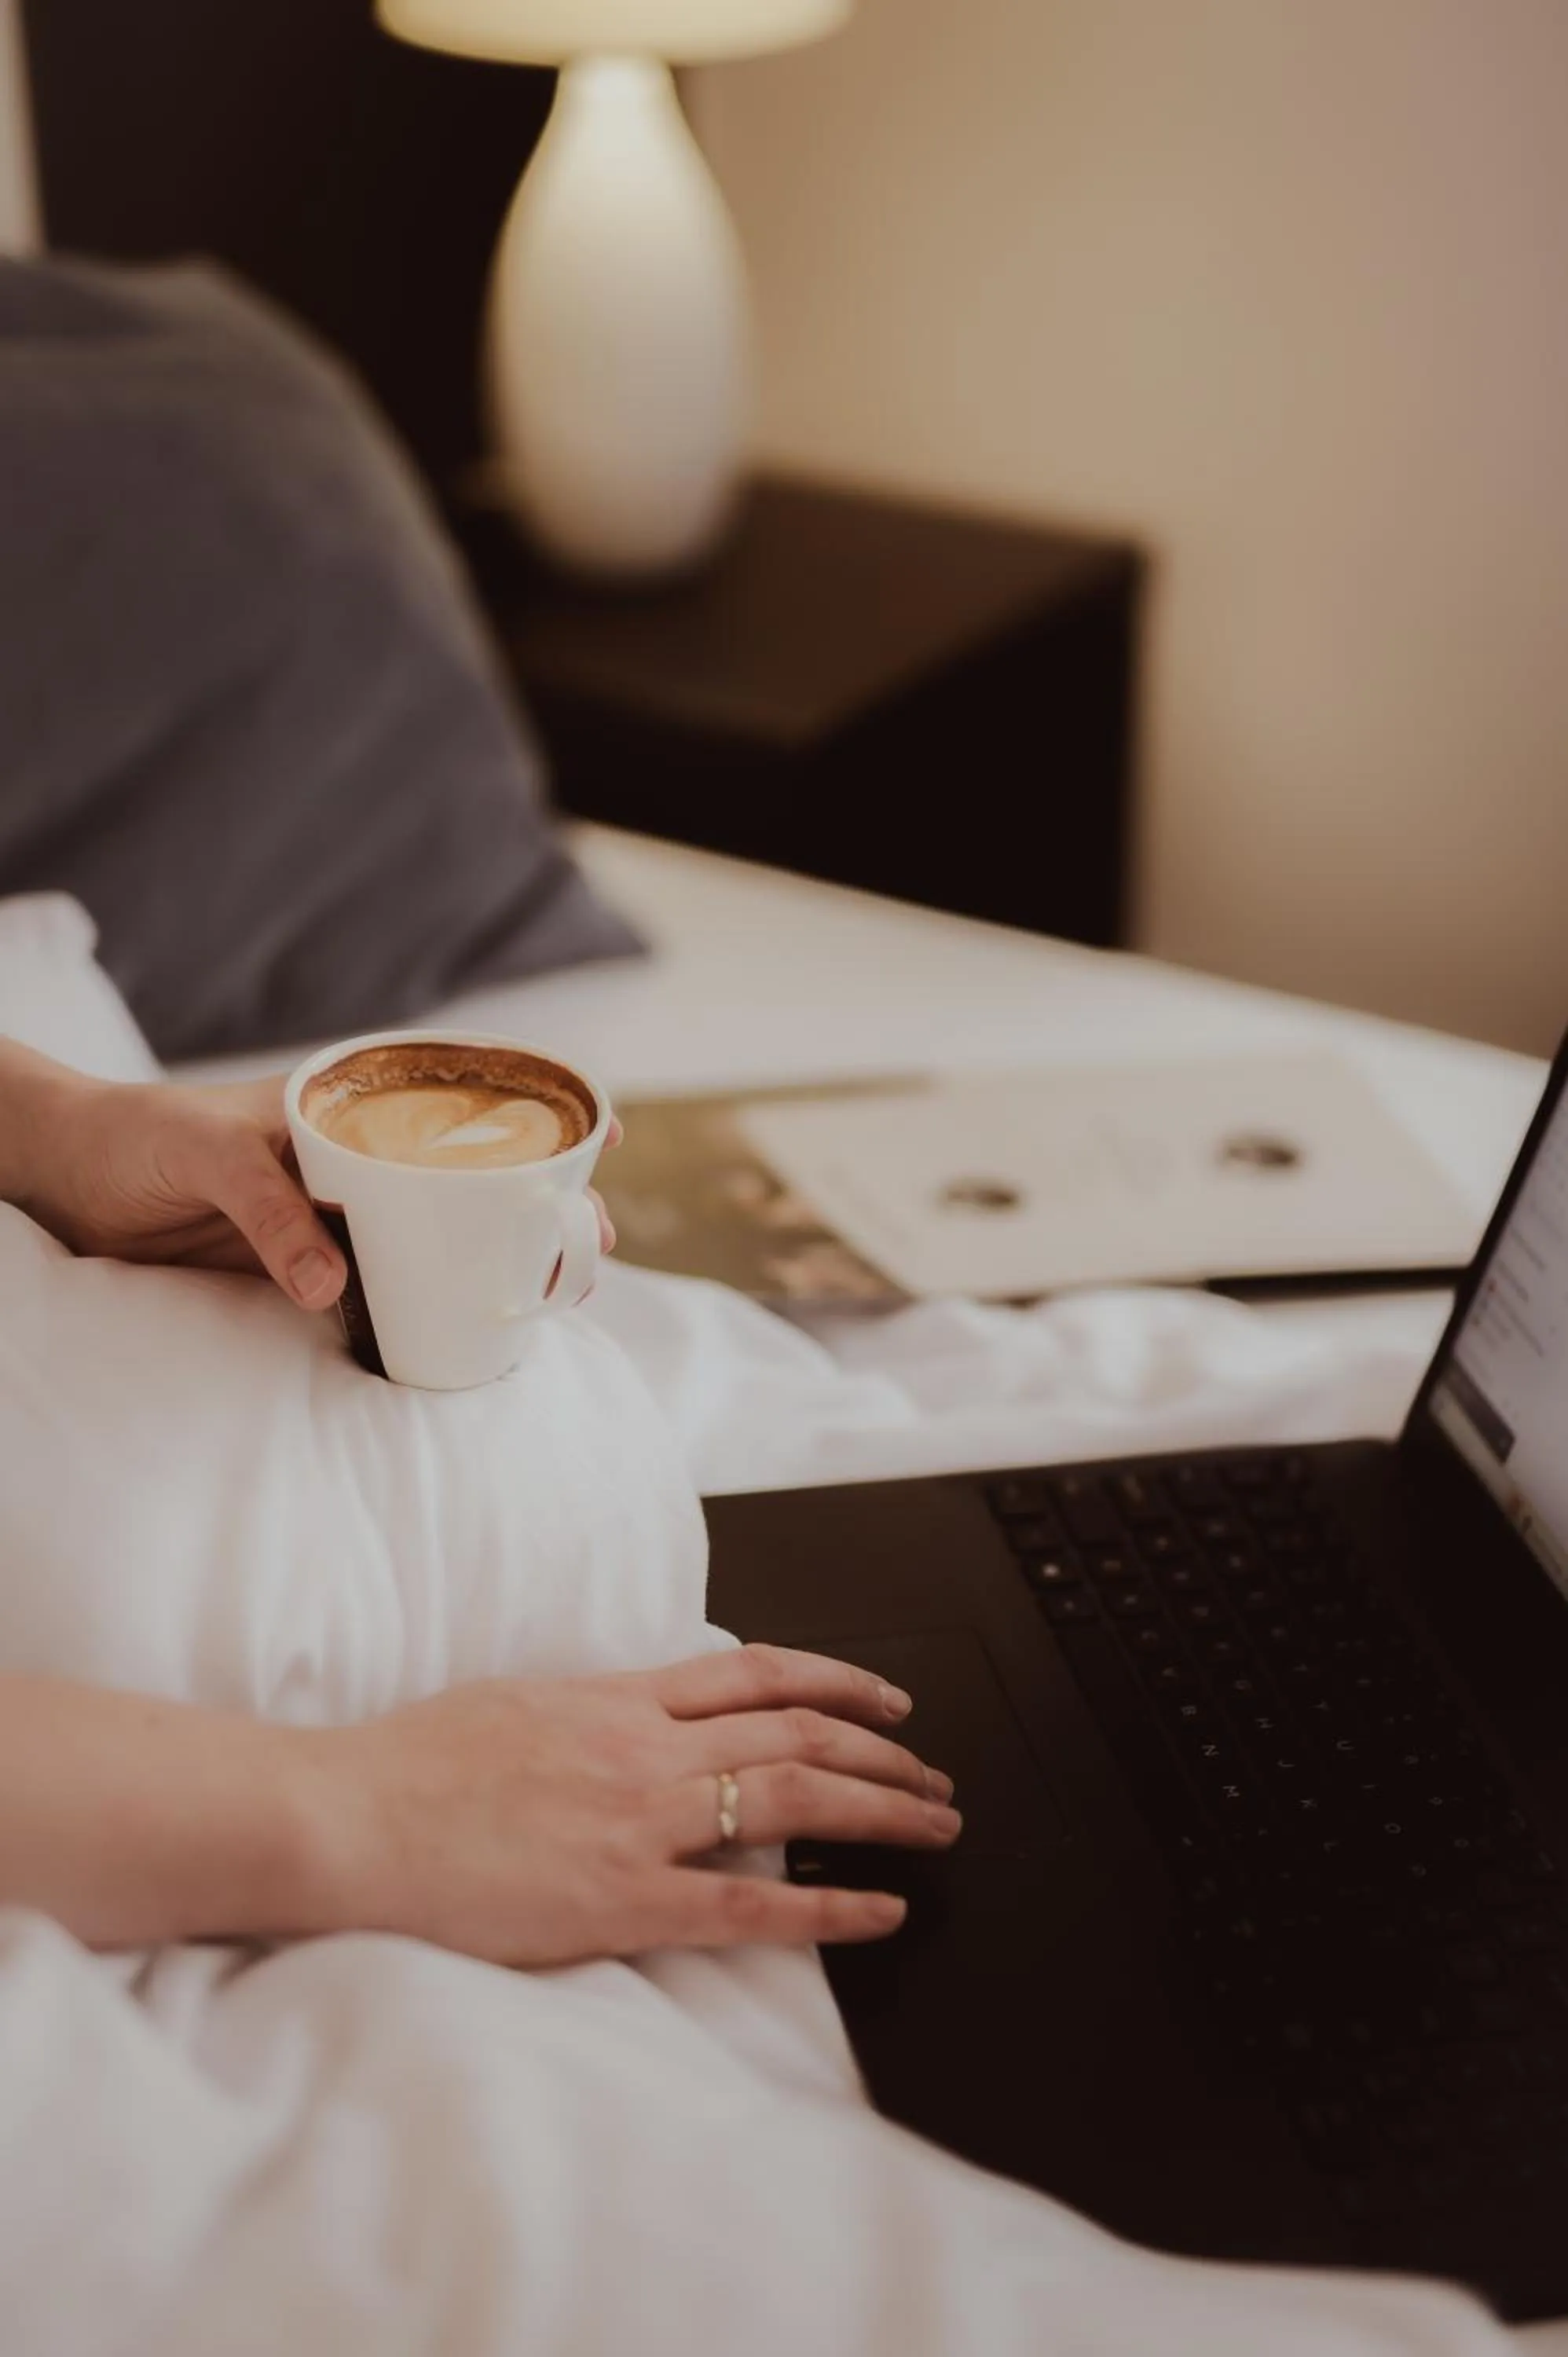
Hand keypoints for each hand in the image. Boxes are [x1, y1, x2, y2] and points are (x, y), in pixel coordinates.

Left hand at [3, 1046, 617, 1310]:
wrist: (66, 1180)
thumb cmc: (136, 1136)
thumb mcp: (207, 1155)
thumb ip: (272, 1212)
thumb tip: (335, 1285)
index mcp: (346, 1106)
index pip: (457, 1097)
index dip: (535, 1111)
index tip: (605, 1131)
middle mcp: (355, 1161)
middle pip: (466, 1180)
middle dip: (537, 1207)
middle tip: (594, 1239)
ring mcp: (337, 1219)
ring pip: (435, 1240)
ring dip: (492, 1265)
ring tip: (555, 1291)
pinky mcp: (307, 1272)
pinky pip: (381, 1293)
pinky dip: (426, 1312)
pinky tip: (467, 1333)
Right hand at [301, 1644, 960, 1965]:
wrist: (346, 1816)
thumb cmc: (409, 1766)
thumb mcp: (517, 1703)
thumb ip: (594, 1711)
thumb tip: (641, 1712)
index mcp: (617, 1698)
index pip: (757, 1671)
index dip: (837, 1682)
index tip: (886, 1701)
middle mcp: (644, 1749)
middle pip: (797, 1734)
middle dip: (883, 1754)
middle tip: (936, 1777)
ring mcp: (637, 1822)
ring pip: (793, 1799)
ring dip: (881, 1813)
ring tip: (936, 1828)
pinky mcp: (620, 1899)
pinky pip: (749, 1904)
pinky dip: (827, 1907)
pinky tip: (879, 1910)